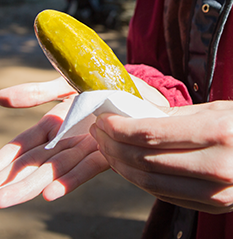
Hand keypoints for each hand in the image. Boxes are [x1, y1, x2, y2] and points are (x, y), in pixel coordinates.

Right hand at [0, 75, 167, 207]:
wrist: (147, 89)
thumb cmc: (104, 84)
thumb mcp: (65, 83)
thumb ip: (35, 93)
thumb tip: (0, 99)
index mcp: (53, 126)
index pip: (20, 148)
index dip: (2, 162)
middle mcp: (66, 142)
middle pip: (32, 166)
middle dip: (10, 183)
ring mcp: (85, 150)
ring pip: (53, 172)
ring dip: (29, 187)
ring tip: (5, 201)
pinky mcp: (108, 153)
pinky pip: (85, 169)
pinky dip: (67, 182)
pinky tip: (48, 195)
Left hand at [93, 101, 232, 213]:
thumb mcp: (217, 109)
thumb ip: (172, 117)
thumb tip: (127, 115)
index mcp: (219, 133)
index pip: (148, 134)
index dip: (117, 128)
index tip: (102, 119)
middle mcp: (219, 166)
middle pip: (144, 160)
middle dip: (113, 146)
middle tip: (99, 133)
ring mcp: (218, 193)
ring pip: (149, 182)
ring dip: (120, 165)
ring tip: (108, 148)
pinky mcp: (216, 208)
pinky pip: (165, 195)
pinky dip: (139, 180)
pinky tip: (128, 165)